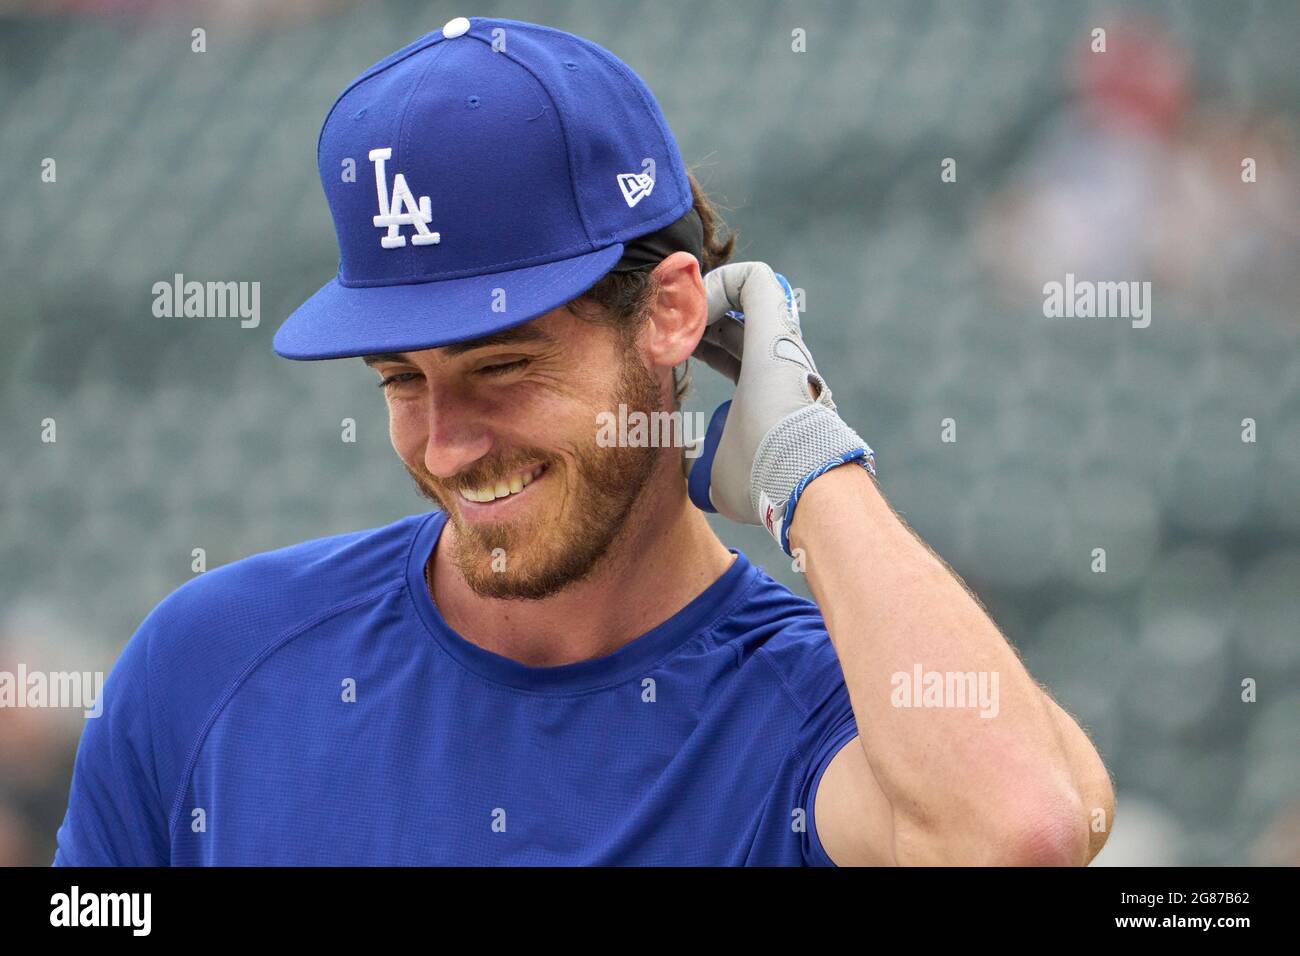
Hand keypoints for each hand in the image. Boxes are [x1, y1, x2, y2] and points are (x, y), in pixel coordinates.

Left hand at [688, 262, 874, 554]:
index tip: (670, 352)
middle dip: (694, 316)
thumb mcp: (716, 475)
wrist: (797, 477)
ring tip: (675, 316)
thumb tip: (682, 472)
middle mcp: (778, 357)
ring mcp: (781, 340)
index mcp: (766, 386)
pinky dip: (718, 283)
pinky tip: (693, 309)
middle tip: (665, 329)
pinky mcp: (777, 324)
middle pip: (733, 318)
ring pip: (744, 291)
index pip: (730, 348)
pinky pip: (752, 279)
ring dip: (702, 296)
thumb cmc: (761, 479)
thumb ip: (699, 466)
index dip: (698, 343)